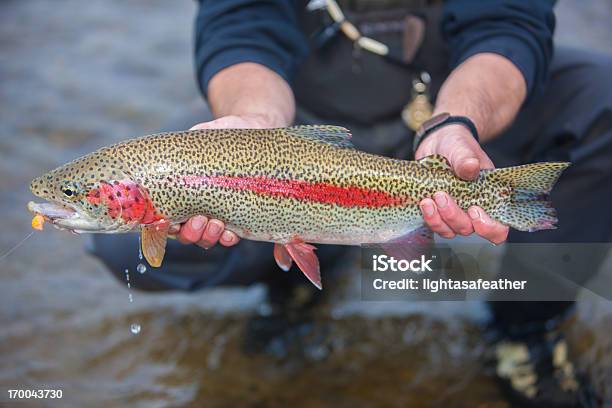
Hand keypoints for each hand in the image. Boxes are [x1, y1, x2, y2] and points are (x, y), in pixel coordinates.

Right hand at [170, 114, 280, 249]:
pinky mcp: (240, 216)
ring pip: (207, 238)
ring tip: (216, 223)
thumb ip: (183, 148)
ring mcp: (218, 214)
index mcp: (181, 193)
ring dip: (208, 236)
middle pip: (186, 234)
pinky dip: (228, 239)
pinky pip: (230, 237)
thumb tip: (169, 155)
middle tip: (199, 219)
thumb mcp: (197, 137)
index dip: (164, 226)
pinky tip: (230, 233)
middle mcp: (197, 208)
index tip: (170, 221)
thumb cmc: (219, 134)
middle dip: (190, 232)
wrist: (251, 129)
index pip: (166, 218)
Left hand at [415, 124, 508, 244]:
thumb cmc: (457, 146)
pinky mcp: (437, 213)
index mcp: (490, 198)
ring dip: (438, 220)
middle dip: (454, 216)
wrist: (437, 142)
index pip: (498, 227)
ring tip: (427, 201)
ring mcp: (455, 213)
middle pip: (468, 229)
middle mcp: (473, 210)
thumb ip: (466, 158)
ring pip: (449, 231)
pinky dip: (428, 218)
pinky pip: (434, 225)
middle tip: (441, 196)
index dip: (488, 227)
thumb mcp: (462, 148)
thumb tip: (471, 167)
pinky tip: (422, 203)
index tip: (474, 210)